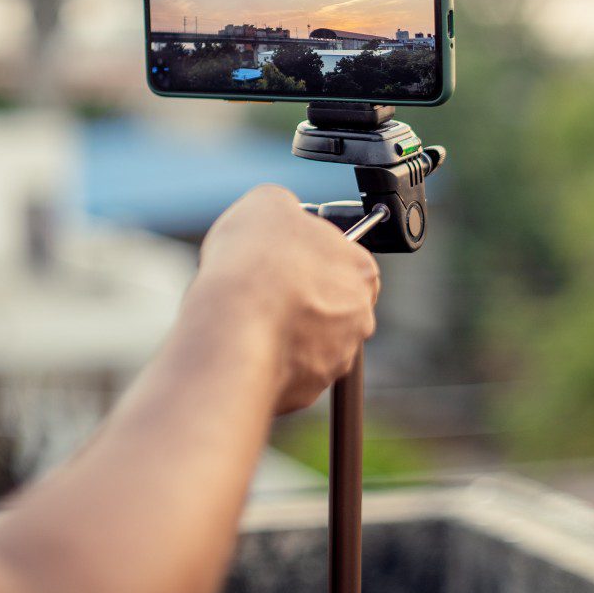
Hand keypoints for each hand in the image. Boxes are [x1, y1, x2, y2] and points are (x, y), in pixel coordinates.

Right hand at [192, 185, 379, 413]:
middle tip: (264, 287)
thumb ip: (285, 208)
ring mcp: (335, 358)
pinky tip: (245, 343)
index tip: (286, 258)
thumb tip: (281, 212)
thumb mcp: (267, 202)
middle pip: (332, 304)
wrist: (232, 327)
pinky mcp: (308, 390)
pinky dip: (271, 359)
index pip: (346, 261)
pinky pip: (290, 371)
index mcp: (361, 270)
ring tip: (248, 315)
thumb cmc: (254, 263)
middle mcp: (359, 318)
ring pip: (312, 341)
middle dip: (302, 297)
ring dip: (287, 330)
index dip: (311, 257)